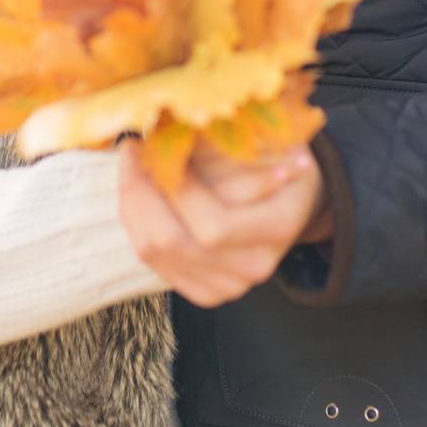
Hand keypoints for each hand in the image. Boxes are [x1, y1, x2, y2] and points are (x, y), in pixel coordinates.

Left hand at [118, 139, 329, 307]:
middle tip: (131, 151)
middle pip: (172, 243)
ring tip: (131, 166)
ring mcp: (228, 286)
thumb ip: (217, 142)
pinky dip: (137, 225)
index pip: (212, 225)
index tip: (148, 141)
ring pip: (153, 253)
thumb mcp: (261, 139)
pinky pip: (153, 262)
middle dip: (139, 193)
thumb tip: (164, 133)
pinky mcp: (205, 293)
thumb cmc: (278, 157)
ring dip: (133, 205)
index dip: (172, 186)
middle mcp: (253, 266)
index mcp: (277, 227)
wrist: (296, 201)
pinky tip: (138, 194)